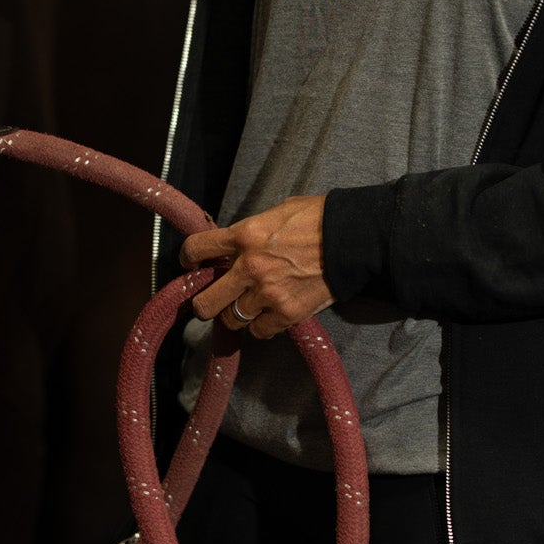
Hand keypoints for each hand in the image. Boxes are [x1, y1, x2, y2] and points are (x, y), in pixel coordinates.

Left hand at [180, 196, 332, 336]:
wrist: (353, 238)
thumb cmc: (318, 218)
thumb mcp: (277, 213)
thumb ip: (252, 232)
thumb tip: (237, 244)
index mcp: (245, 235)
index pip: (197, 248)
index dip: (189, 258)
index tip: (191, 263)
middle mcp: (250, 267)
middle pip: (206, 302)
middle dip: (205, 303)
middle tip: (211, 300)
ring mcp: (268, 294)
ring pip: (232, 320)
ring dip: (236, 314)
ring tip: (247, 306)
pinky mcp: (288, 313)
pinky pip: (260, 331)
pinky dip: (262, 325)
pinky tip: (269, 314)